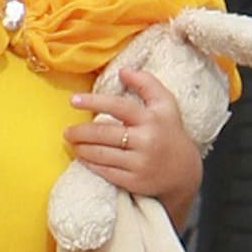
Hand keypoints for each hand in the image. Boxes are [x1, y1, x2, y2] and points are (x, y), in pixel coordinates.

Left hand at [64, 67, 202, 228]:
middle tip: (67, 130)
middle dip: (81, 132)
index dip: (94, 101)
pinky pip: (106, 172)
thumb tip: (123, 70)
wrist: (184, 171)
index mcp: (152, 118)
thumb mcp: (165, 104)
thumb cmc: (169, 131)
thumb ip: (146, 83)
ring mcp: (140, 163)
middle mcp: (146, 141)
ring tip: (72, 142)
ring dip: (81, 148)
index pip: (118, 106)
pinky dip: (90, 164)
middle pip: (104, 133)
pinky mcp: (135, 182)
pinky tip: (82, 157)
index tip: (73, 100)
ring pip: (102, 154)